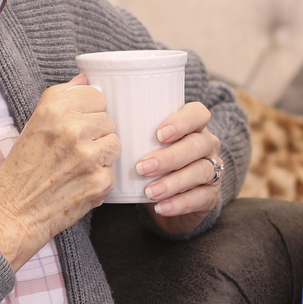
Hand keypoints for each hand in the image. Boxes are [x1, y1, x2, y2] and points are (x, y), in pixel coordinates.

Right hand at [0, 77, 117, 269]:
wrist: (12, 214)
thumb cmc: (20, 172)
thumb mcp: (32, 126)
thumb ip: (60, 100)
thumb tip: (85, 78)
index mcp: (54, 109)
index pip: (96, 95)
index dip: (89, 110)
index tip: (78, 122)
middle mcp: (72, 128)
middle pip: (107, 119)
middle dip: (95, 133)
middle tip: (74, 150)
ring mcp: (89, 156)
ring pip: (115, 143)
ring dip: (102, 154)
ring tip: (78, 166)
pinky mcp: (100, 181)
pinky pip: (113, 170)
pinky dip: (100, 178)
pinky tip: (79, 183)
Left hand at [137, 100, 221, 235]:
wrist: (167, 199)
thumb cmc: (150, 161)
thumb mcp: (141, 143)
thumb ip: (125, 125)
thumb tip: (88, 96)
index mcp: (193, 126)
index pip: (198, 114)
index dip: (182, 121)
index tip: (158, 133)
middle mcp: (207, 144)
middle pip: (198, 144)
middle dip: (170, 156)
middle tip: (142, 168)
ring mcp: (213, 169)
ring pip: (201, 171)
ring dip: (173, 182)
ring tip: (149, 192)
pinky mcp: (212, 195)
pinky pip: (201, 197)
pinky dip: (180, 203)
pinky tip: (160, 207)